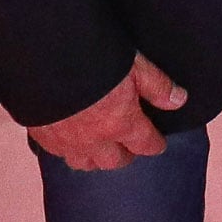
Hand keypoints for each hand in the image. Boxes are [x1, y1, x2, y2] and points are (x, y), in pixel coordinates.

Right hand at [26, 55, 187, 171]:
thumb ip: (157, 85)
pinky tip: (69, 138)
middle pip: (115, 161)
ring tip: (99, 146)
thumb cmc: (91, 57)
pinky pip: (59, 154)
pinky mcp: (43, 137)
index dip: (155, 144)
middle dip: (125, 154)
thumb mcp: (134, 64)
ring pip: (85, 163)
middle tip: (129, 145)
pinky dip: (68, 150)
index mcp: (121, 123)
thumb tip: (179, 100)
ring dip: (96, 158)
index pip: (145, 144)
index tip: (158, 144)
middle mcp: (94, 140)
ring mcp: (66, 142)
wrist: (42, 59)